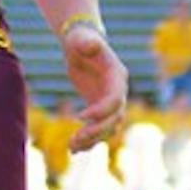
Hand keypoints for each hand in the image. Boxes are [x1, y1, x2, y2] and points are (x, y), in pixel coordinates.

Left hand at [61, 25, 127, 152]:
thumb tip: (91, 44)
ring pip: (108, 129)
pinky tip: (73, 150)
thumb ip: (87, 42)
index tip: (80, 116)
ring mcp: (109, 102)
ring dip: (92, 140)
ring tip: (72, 146)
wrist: (81, 44)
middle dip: (96, 130)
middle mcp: (118, 92)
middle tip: (75, 138)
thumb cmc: (81, 40)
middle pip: (114, 118)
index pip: (115, 99)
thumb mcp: (81, 39)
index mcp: (117, 76)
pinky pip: (98, 129)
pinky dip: (88, 141)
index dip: (101, 110)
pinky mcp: (99, 108)